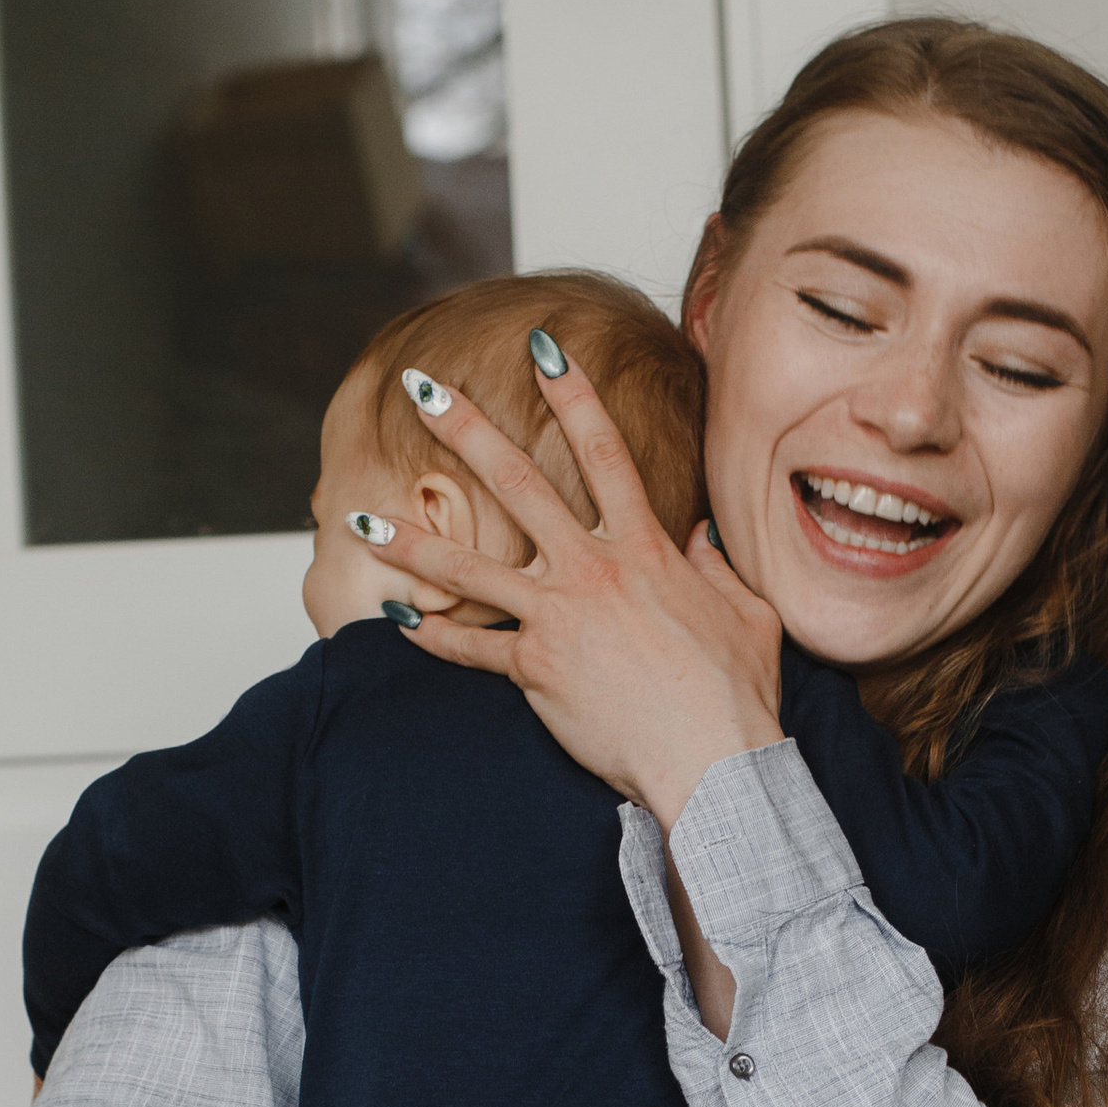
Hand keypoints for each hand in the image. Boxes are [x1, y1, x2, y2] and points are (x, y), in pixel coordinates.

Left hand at [377, 349, 788, 830]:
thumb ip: (715, 567)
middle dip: (467, 429)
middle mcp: (594, 569)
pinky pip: (471, 649)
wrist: (711, 759)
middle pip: (519, 484)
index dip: (574, 394)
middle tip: (422, 388)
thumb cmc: (737, 693)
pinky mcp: (534, 669)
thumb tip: (700, 538)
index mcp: (647, 548)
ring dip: (413, 540)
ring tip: (361, 519)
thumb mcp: (746, 614)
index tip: (544, 347)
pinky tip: (396, 619)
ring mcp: (557, 616)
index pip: (606, 452)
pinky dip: (432, 637)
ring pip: (470, 568)